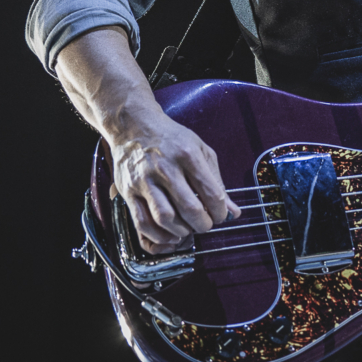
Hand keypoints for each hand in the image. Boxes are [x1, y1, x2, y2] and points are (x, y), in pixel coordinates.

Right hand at [106, 108, 240, 253]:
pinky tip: (169, 233)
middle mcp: (165, 168)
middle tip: (206, 225)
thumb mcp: (200, 151)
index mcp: (188, 155)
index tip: (221, 215)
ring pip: (164, 218)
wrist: (133, 126)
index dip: (220, 211)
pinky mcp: (128, 191)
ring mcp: (144, 180)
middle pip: (189, 208)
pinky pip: (142, 222)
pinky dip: (158, 235)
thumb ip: (216, 182)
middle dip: (203, 224)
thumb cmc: (171, 139)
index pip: (211, 193)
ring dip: (181, 231)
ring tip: (188, 229)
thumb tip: (233, 211)